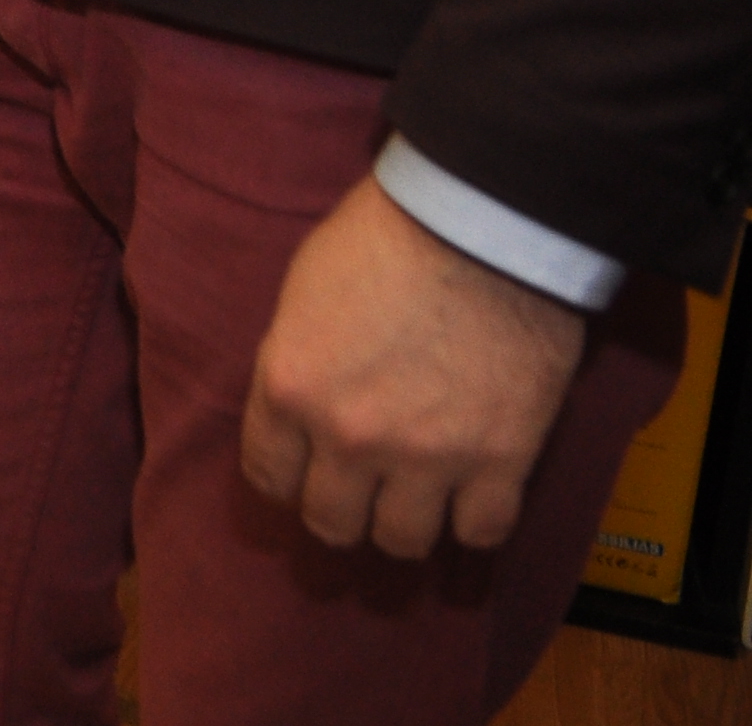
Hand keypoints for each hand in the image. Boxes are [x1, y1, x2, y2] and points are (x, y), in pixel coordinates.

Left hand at [243, 175, 589, 557]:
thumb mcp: (302, 294)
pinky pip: (481, 532)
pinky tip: (473, 499)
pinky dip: (475, 523)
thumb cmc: (383, 238)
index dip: (284, 478)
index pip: (267, 475)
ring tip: (416, 499)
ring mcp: (427, 456)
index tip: (301, 472)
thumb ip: (297, 364)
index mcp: (289, 387)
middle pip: (330, 522)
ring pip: (401, 540)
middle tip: (359, 492)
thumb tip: (302, 404)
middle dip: (340, 511)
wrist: (482, 227)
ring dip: (405, 524)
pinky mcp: (501, 460)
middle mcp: (349, 435)